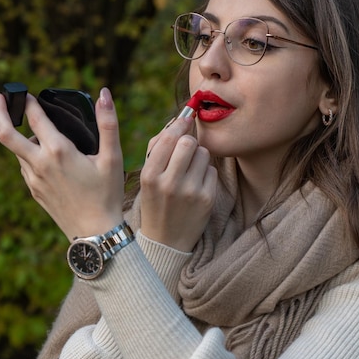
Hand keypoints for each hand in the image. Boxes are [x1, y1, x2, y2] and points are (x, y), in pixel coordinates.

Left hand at [0, 87, 124, 240]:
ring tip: (34, 127)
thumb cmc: (107, 194)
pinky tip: (43, 155)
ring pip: (17, 151)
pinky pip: (25, 167)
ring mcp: (33, 180)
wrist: (96, 233)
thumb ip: (108, 123)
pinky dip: (28, 155)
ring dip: (20, 135)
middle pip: (5, 134)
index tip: (27, 92)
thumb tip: (105, 93)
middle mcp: (40, 164)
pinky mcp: (35, 192)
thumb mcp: (112, 158)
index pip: (34, 117)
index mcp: (58, 151)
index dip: (29, 101)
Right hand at [140, 118, 216, 251]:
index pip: (168, 137)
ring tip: (190, 171)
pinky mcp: (207, 199)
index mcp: (149, 175)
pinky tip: (197, 185)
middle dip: (189, 141)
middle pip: (189, 142)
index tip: (186, 118)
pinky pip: (212, 170)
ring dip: (199, 157)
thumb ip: (158, 147)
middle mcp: (169, 183)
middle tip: (186, 149)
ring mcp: (190, 192)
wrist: (166, 241)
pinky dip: (206, 173)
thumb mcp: (147, 177)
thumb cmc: (156, 200)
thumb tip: (177, 119)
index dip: (180, 124)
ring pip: (203, 153)